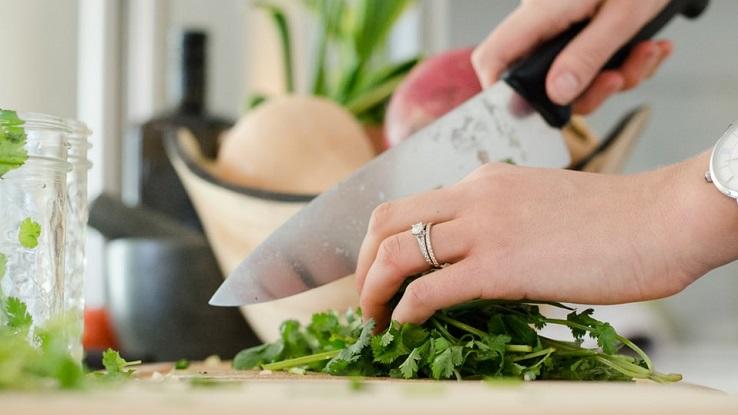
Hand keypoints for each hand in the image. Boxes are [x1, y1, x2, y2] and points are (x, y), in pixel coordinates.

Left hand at [356, 152, 737, 328]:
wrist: (661, 219)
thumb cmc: (611, 220)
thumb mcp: (538, 205)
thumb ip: (498, 221)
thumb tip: (470, 260)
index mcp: (482, 181)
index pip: (408, 205)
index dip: (380, 241)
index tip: (379, 273)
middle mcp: (473, 196)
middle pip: (385, 221)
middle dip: (362, 264)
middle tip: (365, 298)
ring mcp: (484, 228)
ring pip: (396, 252)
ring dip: (373, 291)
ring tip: (374, 320)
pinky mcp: (500, 266)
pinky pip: (430, 289)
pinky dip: (405, 310)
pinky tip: (405, 326)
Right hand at [472, 0, 671, 113]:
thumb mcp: (621, 16)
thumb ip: (587, 56)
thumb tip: (558, 94)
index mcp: (540, 13)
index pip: (493, 57)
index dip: (497, 92)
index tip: (527, 113)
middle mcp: (544, 22)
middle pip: (540, 79)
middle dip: (587, 91)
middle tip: (617, 79)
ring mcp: (563, 26)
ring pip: (575, 76)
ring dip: (617, 76)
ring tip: (647, 52)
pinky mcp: (585, 28)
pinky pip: (595, 62)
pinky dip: (626, 63)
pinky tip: (649, 47)